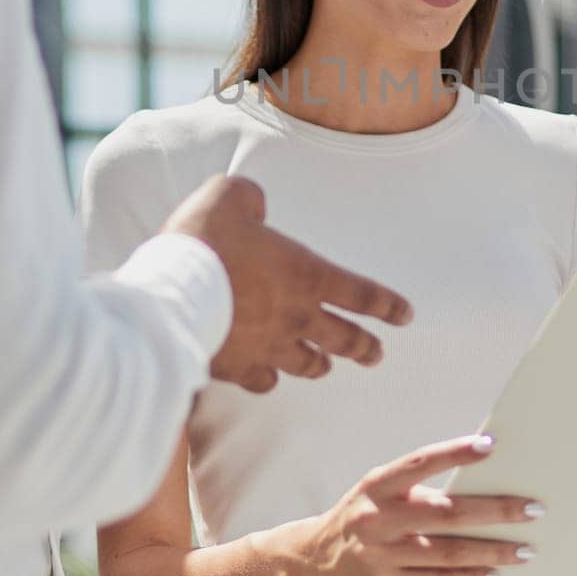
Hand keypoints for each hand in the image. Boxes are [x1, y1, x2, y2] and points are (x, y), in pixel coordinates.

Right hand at [162, 176, 413, 392]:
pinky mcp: (237, 367)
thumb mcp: (230, 196)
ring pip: (307, 364)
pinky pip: (262, 380)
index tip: (405, 315)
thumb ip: (249, 198)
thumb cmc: (205, 240)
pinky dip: (268, 378)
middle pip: (344, 338)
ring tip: (326, 366)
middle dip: (365, 346)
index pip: (362, 293)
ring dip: (320, 364)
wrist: (171, 293)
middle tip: (377, 354)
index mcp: (306, 274)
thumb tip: (253, 206)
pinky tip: (267, 377)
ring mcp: (268, 346)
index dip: (387, 305)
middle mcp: (296, 316)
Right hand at [283, 435, 541, 575]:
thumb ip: (417, 485)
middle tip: (531, 509)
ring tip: (523, 550)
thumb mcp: (378, 490)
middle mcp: (379, 518)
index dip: (455, 452)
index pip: (421, 462)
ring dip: (493, 551)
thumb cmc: (359, 516)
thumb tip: (476, 476)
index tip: (489, 445)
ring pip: (449, 552)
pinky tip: (492, 573)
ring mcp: (382, 554)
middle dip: (496, 511)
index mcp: (378, 485)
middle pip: (448, 512)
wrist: (312, 560)